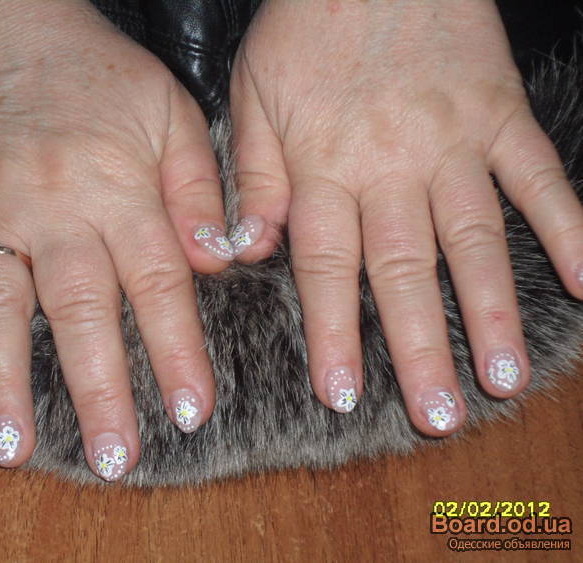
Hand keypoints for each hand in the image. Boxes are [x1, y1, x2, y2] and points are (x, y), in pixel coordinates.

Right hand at [0, 0, 229, 478]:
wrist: (11, 29)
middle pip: (80, 310)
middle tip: (114, 457)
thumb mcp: (173, 114)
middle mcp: (56, 208)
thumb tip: (221, 259)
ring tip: (13, 446)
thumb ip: (199, 189)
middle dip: (100, 389)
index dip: (177, 353)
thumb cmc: (102, 76)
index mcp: (122, 190)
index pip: (159, 284)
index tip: (191, 411)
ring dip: (4, 378)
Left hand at [230, 0, 582, 434]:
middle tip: (439, 415)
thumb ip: (253, 178)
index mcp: (323, 168)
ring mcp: (452, 143)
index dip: (333, 334)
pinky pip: (538, 176)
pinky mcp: (499, 116)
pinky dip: (569, 225)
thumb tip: (245, 249)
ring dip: (491, 311)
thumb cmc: (305, 30)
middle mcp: (389, 167)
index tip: (341, 395)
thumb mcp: (252, 97)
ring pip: (473, 238)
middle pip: (403, 271)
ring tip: (507, 378)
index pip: (326, 268)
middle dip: (420, 348)